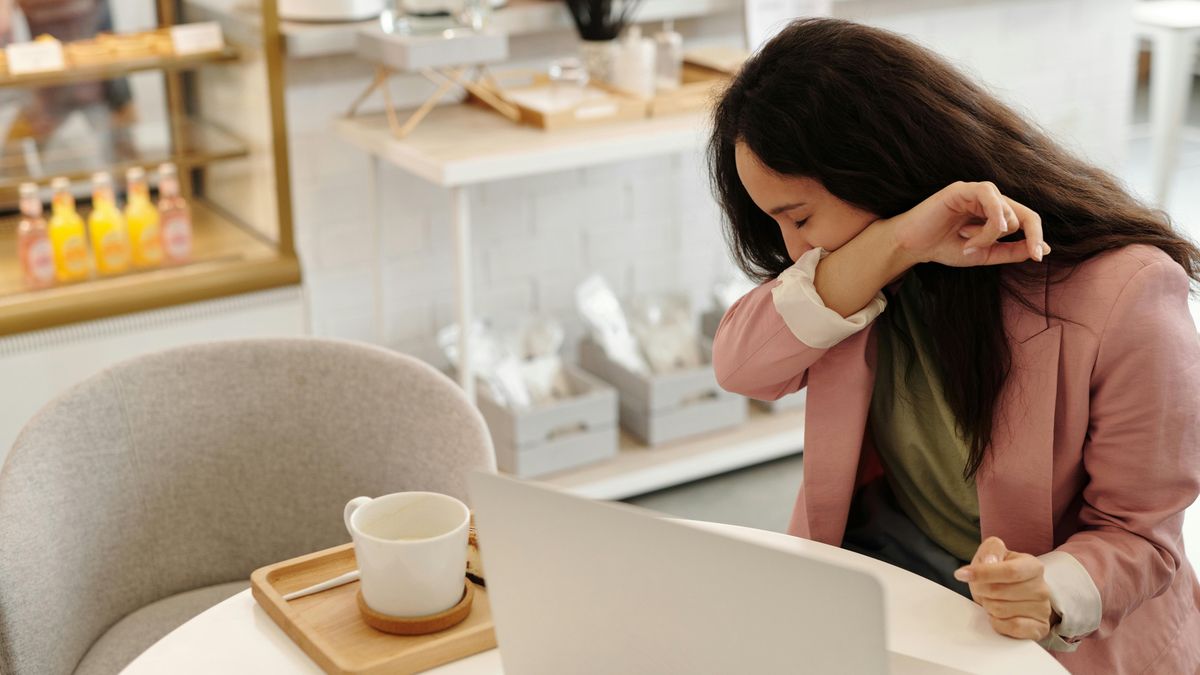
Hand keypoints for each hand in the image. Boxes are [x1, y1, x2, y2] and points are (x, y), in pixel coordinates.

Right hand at [882, 181, 1049, 267]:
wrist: (913, 246)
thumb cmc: (944, 248)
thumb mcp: (984, 255)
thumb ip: (1011, 251)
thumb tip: (1044, 249)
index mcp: (996, 212)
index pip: (1029, 219)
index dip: (1036, 237)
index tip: (1037, 258)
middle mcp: (990, 199)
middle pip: (1022, 216)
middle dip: (1003, 240)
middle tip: (974, 249)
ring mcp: (977, 192)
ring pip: (1006, 213)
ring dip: (988, 235)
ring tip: (965, 240)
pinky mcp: (963, 189)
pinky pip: (991, 200)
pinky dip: (988, 221)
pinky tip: (969, 232)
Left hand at [955, 537, 1055, 640]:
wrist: (1012, 595)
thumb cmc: (999, 573)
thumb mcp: (992, 554)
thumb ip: (991, 550)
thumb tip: (989, 562)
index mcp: (1033, 566)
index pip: (1010, 571)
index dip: (983, 573)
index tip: (961, 574)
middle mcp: (1042, 588)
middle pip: (999, 592)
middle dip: (981, 590)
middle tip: (982, 589)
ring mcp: (1043, 609)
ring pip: (1001, 610)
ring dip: (988, 606)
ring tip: (993, 601)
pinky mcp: (1039, 628)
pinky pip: (1011, 627)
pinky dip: (997, 622)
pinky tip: (998, 615)